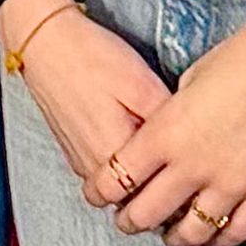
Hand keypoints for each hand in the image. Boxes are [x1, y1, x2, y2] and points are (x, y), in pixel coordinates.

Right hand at [0, 0, 172, 204]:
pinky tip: (133, 141)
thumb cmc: (93, 58)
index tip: (202, 181)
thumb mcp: (143, 85)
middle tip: (189, 169)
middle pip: (138, 203)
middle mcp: (95, 171)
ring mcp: (81, 164)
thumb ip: (169, 126)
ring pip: (120, 193)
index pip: (158, 201)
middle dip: (164, 194)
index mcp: (116, 158)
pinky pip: (105, 175)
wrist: (43, 42)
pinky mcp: (73, 153)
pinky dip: (123, 170)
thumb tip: (192, 152)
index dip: (184, 196)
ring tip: (165, 157)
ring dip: (142, 184)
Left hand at [110, 4, 245, 245]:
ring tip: (173, 236)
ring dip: (176, 238)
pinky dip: (221, 241)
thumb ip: (173, 116)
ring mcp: (232, 182)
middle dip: (131, 222)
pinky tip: (214, 239)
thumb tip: (166, 135)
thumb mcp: (190, 81)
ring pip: (192, 232)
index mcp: (165, 132)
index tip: (100, 195)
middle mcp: (192, 164)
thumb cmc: (243, 57)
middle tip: (130, 221)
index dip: (101, 193)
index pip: (116, 178)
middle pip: (146, 214)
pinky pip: (237, 231)